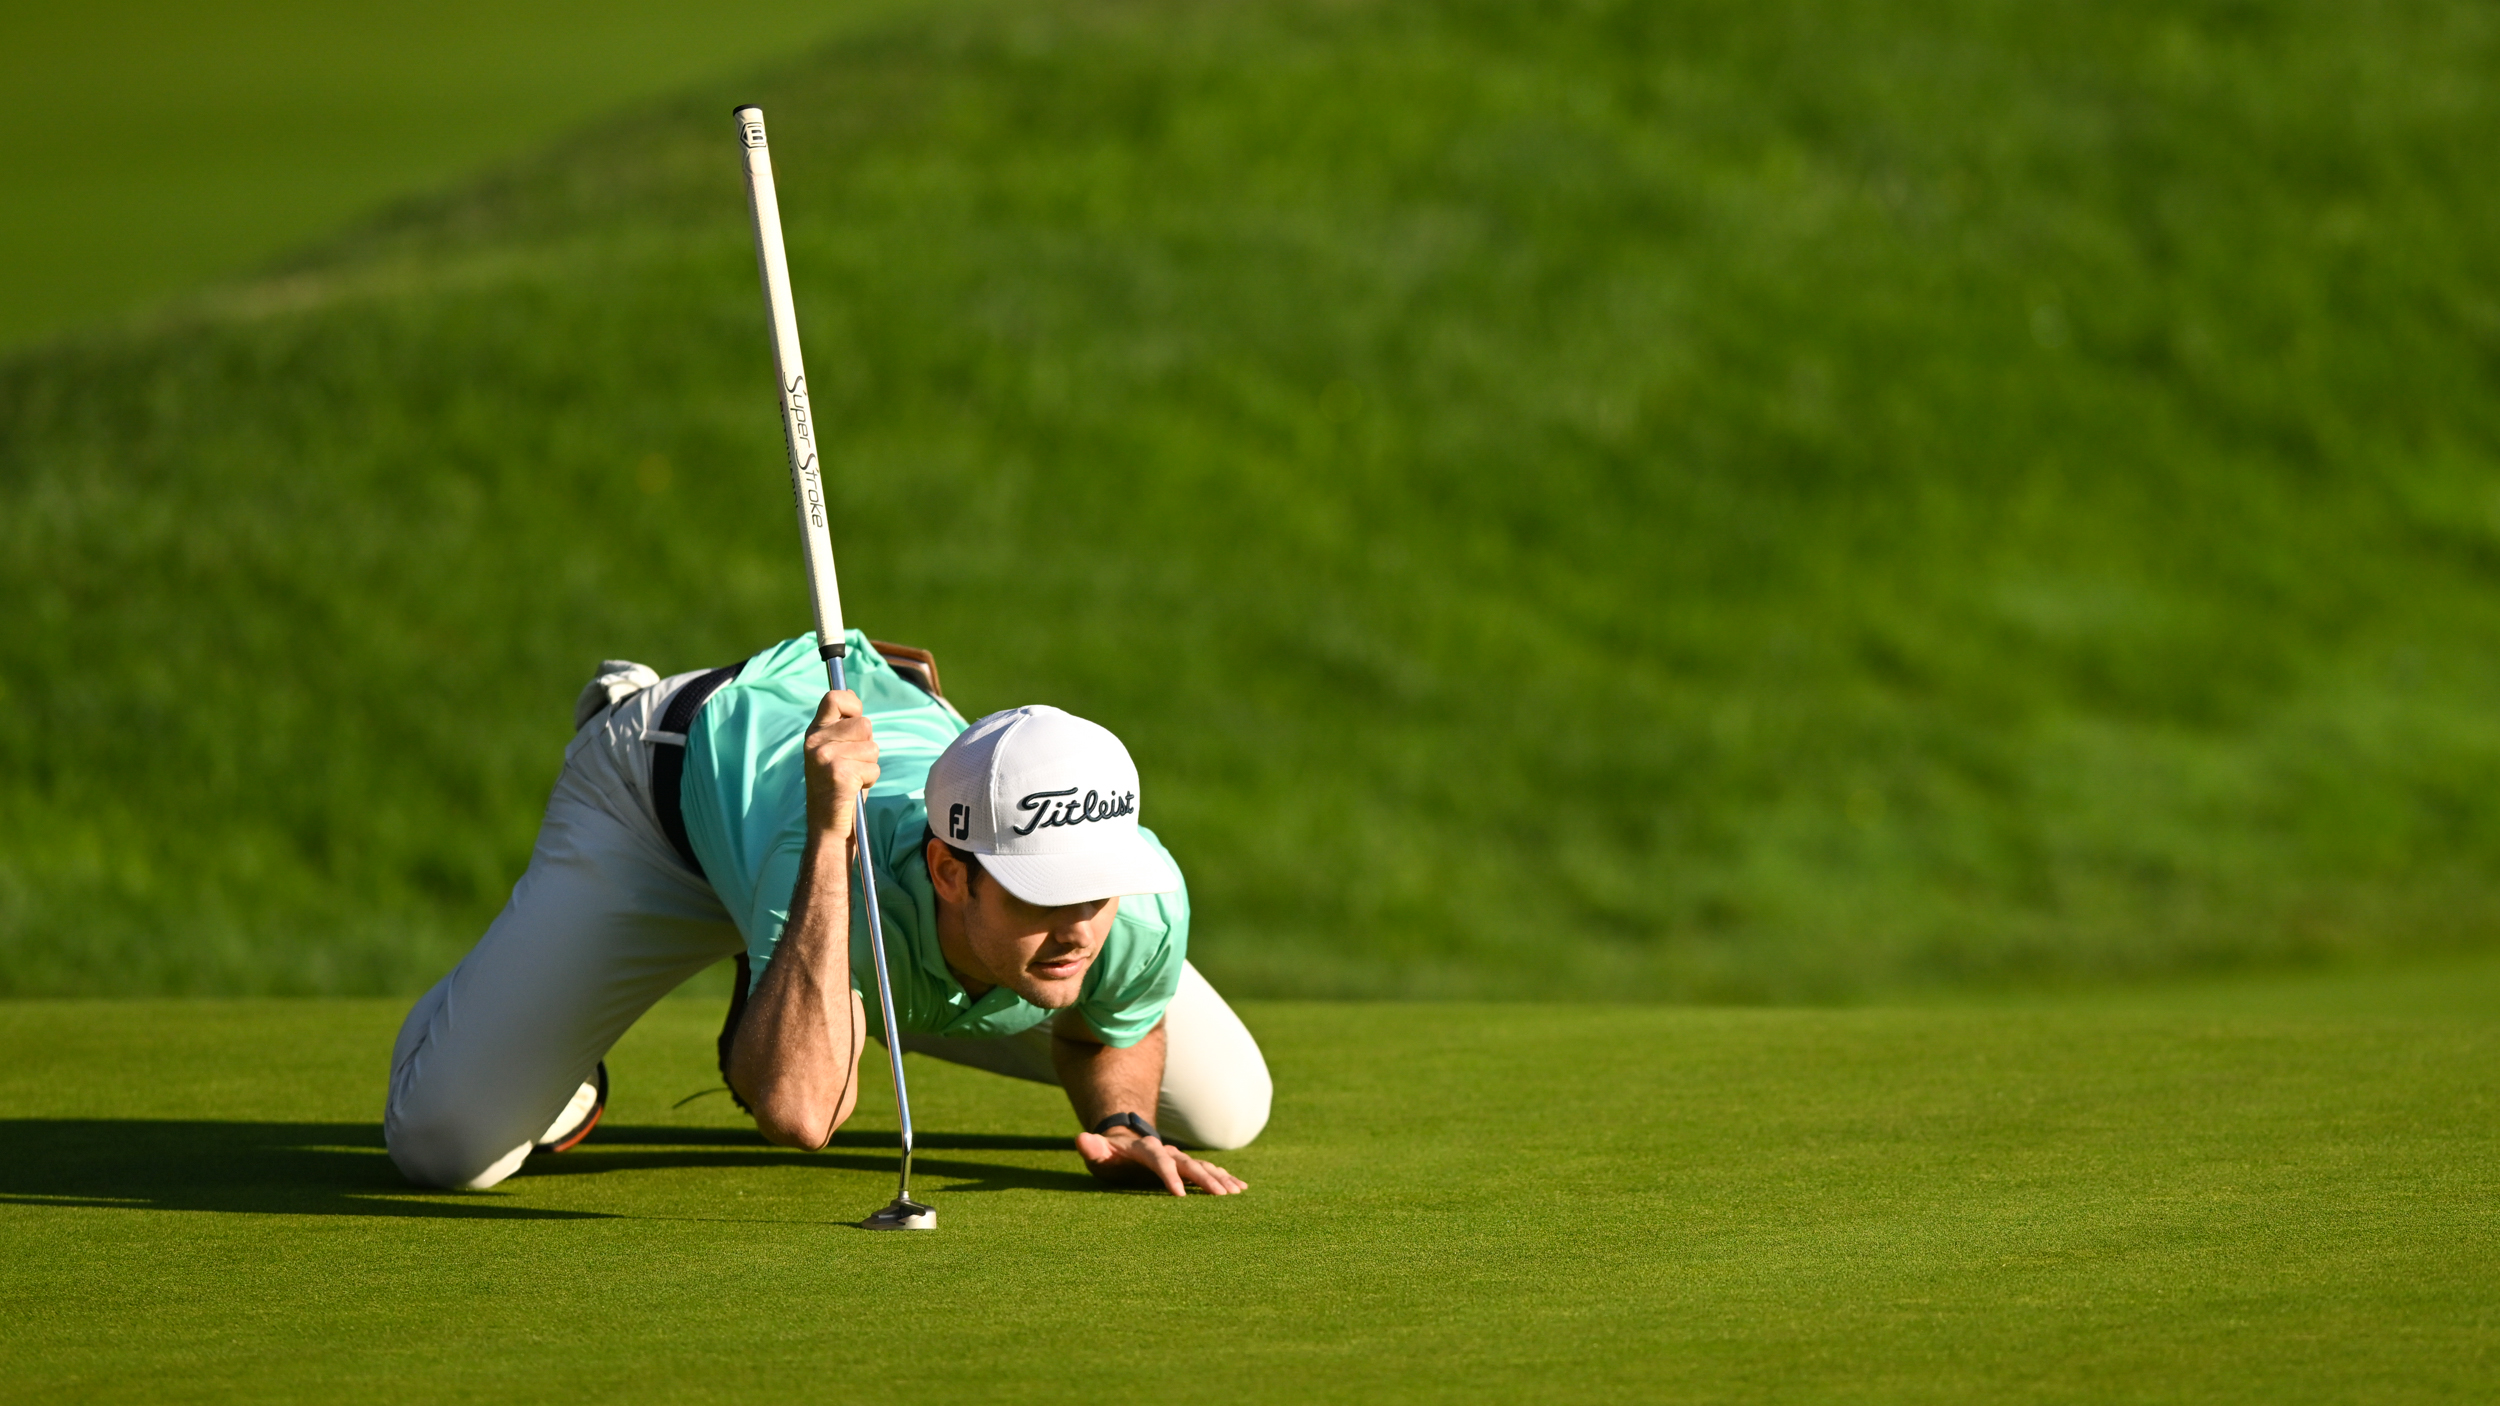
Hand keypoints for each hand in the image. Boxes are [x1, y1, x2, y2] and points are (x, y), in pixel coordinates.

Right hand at [801, 690, 879, 840]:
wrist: (827, 827)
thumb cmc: (839, 788)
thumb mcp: (836, 751)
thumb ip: (844, 728)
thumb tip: (852, 697)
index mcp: (814, 733)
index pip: (834, 697)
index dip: (852, 705)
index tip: (854, 719)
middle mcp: (815, 742)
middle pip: (865, 724)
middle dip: (867, 746)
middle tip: (852, 765)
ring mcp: (825, 757)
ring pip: (872, 747)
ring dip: (870, 764)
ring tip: (853, 778)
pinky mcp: (839, 773)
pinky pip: (874, 767)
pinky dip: (870, 780)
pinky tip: (853, 789)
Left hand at [1075, 1129, 1247, 1196]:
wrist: (1125, 1143)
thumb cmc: (1109, 1155)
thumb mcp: (1098, 1152)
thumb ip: (1092, 1148)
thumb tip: (1081, 1139)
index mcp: (1145, 1150)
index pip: (1159, 1161)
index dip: (1169, 1176)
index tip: (1179, 1195)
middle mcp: (1166, 1151)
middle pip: (1188, 1163)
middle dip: (1205, 1178)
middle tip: (1221, 1195)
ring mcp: (1179, 1157)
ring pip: (1202, 1166)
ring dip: (1219, 1178)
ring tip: (1236, 1192)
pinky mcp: (1186, 1165)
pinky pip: (1208, 1169)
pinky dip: (1224, 1176)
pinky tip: (1239, 1187)